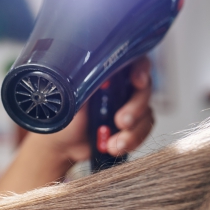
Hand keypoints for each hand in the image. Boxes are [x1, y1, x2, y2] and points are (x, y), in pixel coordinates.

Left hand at [35, 56, 153, 161]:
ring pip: (146, 113)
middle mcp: (122, 87)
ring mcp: (129, 107)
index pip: (133, 61)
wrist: (63, 144)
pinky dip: (132, 141)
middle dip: (136, 108)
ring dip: (133, 132)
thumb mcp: (72, 98)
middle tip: (121, 122)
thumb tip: (101, 75)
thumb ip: (88, 84)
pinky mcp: (133, 125)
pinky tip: (114, 147)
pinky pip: (144, 131)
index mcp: (108, 74)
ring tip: (114, 144)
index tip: (137, 81)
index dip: (141, 69)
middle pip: (144, 90)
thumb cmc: (64, 116)